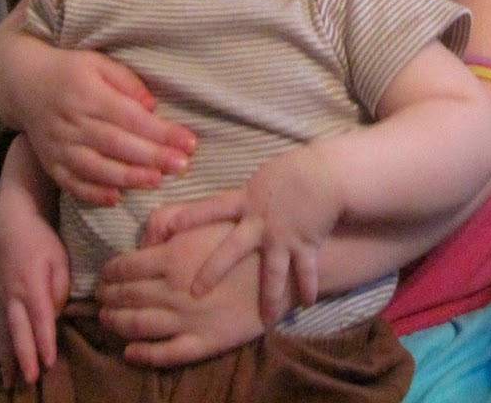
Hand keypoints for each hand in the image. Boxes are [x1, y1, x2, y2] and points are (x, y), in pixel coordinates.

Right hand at [0, 174, 69, 385]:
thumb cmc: (40, 236)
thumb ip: (60, 286)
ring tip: (11, 383)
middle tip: (31, 380)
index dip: (44, 341)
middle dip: (25, 357)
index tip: (49, 362)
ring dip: (8, 359)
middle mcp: (13, 295)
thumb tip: (56, 313)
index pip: (40, 318)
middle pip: (19, 331)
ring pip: (4, 334)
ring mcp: (1, 298)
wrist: (10, 220)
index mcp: (31, 284)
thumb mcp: (59, 256)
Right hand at [18, 45, 196, 205]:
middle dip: (152, 157)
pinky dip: (93, 193)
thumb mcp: (98, 62)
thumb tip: (151, 106)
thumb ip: (126, 81)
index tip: (188, 142)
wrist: (24, 85)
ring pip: (96, 167)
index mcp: (88, 94)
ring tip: (157, 181)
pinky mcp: (51, 164)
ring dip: (128, 177)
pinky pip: (72, 183)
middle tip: (182, 166)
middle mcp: (72, 122)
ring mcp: (59, 147)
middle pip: (117, 144)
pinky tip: (117, 197)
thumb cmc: (70, 71)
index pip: (130, 117)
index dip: (160, 132)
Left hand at [96, 223, 269, 367]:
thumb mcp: (206, 215)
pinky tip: (131, 352)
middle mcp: (173, 290)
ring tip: (107, 320)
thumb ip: (170, 220)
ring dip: (118, 323)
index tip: (102, 275)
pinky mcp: (204, 342)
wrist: (281, 269)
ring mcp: (187, 319)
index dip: (108, 273)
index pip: (125, 267)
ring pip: (139, 326)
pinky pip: (165, 353)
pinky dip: (142, 355)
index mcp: (172, 257)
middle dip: (108, 298)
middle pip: (127, 297)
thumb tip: (143, 239)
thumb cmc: (244, 235)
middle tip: (98, 298)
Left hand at [142, 150, 340, 324]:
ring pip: (272, 270)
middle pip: (232, 248)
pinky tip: (306, 303)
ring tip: (264, 318)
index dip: (189, 217)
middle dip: (213, 271)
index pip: (212, 207)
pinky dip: (308, 287)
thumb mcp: (260, 181)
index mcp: (247, 199)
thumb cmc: (290, 173)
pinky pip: (305, 271)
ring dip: (269, 295)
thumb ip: (241, 201)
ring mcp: (283, 235)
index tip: (166, 229)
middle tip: (194, 292)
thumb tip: (221, 211)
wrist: (324, 173)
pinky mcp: (305, 244)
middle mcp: (261, 221)